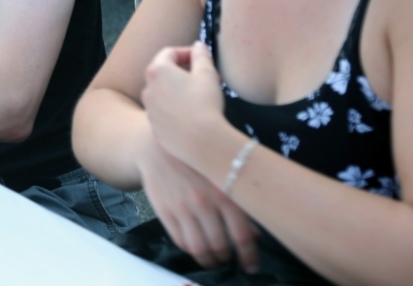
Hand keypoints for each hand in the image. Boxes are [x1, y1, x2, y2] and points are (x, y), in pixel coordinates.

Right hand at [136, 128, 259, 272]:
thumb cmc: (196, 157)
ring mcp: (182, 208)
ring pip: (200, 249)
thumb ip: (239, 199)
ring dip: (209, 260)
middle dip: (227, 258)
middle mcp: (204, 201)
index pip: (242, 234)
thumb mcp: (221, 172)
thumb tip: (255, 231)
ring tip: (214, 258)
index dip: (249, 256)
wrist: (157, 145)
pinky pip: (181, 241)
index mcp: (224, 189)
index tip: (251, 266)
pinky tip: (196, 245)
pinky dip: (191, 250)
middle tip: (230, 258)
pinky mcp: (165, 212)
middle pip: (220, 246)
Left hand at [142, 43, 225, 162]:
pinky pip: (164, 113)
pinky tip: (193, 116)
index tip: (202, 58)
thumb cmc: (204, 102)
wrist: (201, 141)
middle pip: (164, 73)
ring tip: (200, 97)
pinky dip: (176, 109)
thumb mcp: (207, 74)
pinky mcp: (155, 128)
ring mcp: (149, 111)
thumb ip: (201, 56)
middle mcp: (147, 89)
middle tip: (204, 77)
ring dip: (179, 91)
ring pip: (164, 94)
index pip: (169, 53)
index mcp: (157, 71)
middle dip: (184, 72)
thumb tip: (198, 46)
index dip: (187, 52)